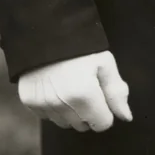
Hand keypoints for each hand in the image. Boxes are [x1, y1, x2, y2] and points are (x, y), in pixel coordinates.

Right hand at [17, 51, 132, 131]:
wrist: (45, 29)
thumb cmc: (79, 45)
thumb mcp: (104, 62)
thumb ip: (116, 91)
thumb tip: (126, 117)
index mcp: (84, 94)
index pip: (102, 124)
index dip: (105, 110)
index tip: (101, 94)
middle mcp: (62, 104)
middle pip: (83, 126)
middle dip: (88, 111)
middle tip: (84, 86)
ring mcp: (43, 104)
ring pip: (65, 123)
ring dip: (70, 111)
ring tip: (68, 85)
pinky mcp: (29, 102)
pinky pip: (47, 116)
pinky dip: (53, 106)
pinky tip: (54, 87)